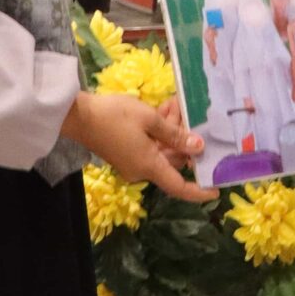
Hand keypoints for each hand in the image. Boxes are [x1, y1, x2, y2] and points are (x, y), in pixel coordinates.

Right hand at [62, 85, 213, 202]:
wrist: (78, 116)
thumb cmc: (115, 116)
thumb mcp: (149, 120)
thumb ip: (175, 134)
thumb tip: (198, 148)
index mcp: (149, 166)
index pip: (179, 187)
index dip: (199, 191)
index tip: (217, 191)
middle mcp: (142, 169)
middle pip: (172, 161)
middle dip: (184, 139)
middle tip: (190, 113)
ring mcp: (132, 162)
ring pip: (162, 150)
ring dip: (171, 130)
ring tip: (175, 104)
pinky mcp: (125, 153)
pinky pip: (150, 146)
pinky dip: (158, 131)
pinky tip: (164, 110)